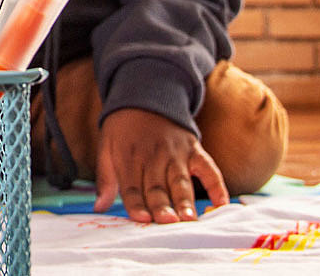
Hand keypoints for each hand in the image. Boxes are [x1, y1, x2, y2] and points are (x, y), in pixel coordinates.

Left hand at [94, 107, 228, 222]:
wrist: (144, 96)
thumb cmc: (123, 129)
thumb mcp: (106, 146)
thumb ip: (105, 178)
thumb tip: (98, 208)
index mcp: (129, 158)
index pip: (132, 187)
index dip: (136, 204)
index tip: (141, 219)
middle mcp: (154, 157)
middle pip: (157, 187)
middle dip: (162, 206)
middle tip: (168, 223)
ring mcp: (176, 153)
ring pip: (180, 181)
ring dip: (185, 200)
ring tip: (190, 218)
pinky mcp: (194, 150)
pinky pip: (208, 169)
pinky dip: (216, 185)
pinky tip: (221, 203)